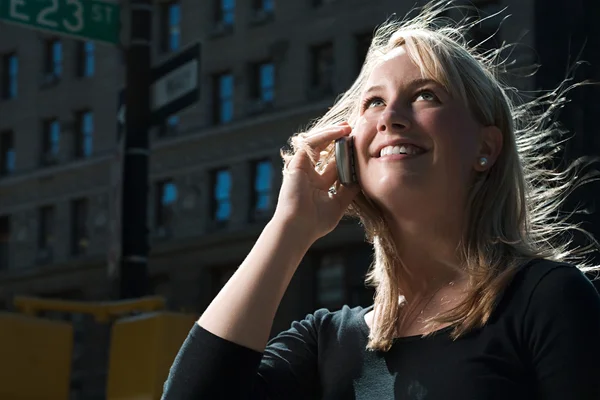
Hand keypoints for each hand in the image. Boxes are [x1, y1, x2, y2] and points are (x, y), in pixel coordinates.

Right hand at [273, 123, 360, 240]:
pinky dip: (325, 135)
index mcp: (318, 184)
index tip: (359, 146)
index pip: (333, 163)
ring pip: (317, 143)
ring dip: (332, 133)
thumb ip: (349, 190)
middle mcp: (310, 174)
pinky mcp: (297, 163)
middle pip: (325, 150)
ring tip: (348, 127)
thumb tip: (362, 178)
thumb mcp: (339, 203)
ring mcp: (302, 168)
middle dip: (338, 139)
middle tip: (353, 129)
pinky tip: (339, 132)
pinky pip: (312, 143)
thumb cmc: (316, 222)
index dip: (345, 154)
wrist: (299, 227)